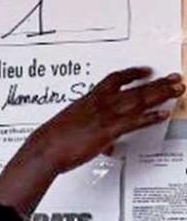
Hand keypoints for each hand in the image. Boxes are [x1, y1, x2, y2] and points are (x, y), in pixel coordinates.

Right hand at [26, 68, 184, 173]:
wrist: (46, 149)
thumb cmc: (52, 140)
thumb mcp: (70, 130)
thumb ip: (90, 133)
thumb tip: (104, 145)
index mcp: (89, 100)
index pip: (114, 79)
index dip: (132, 73)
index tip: (146, 70)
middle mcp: (100, 104)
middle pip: (134, 88)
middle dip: (157, 83)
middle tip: (174, 78)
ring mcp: (105, 116)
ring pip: (138, 100)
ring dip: (160, 94)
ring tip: (177, 90)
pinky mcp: (108, 131)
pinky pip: (134, 121)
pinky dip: (150, 117)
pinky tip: (162, 114)